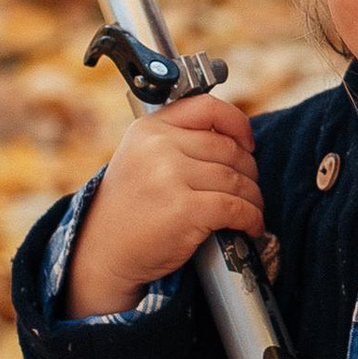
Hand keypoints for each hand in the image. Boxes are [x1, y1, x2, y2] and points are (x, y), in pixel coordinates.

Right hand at [64, 96, 262, 315]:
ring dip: (253, 198)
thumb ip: (177, 142)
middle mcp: (158, 146)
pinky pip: (235, 208)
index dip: (237, 123)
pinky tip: (251, 226)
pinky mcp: (184, 209)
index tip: (248, 143)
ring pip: (236, 179)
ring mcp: (170, 176)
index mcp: (149, 129)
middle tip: (250, 189)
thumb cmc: (129, 209)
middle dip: (249, 171)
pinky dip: (251, 218)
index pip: (207, 107)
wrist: (104, 251)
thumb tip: (236, 143)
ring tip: (253, 209)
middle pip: (228, 149)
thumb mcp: (140, 158)